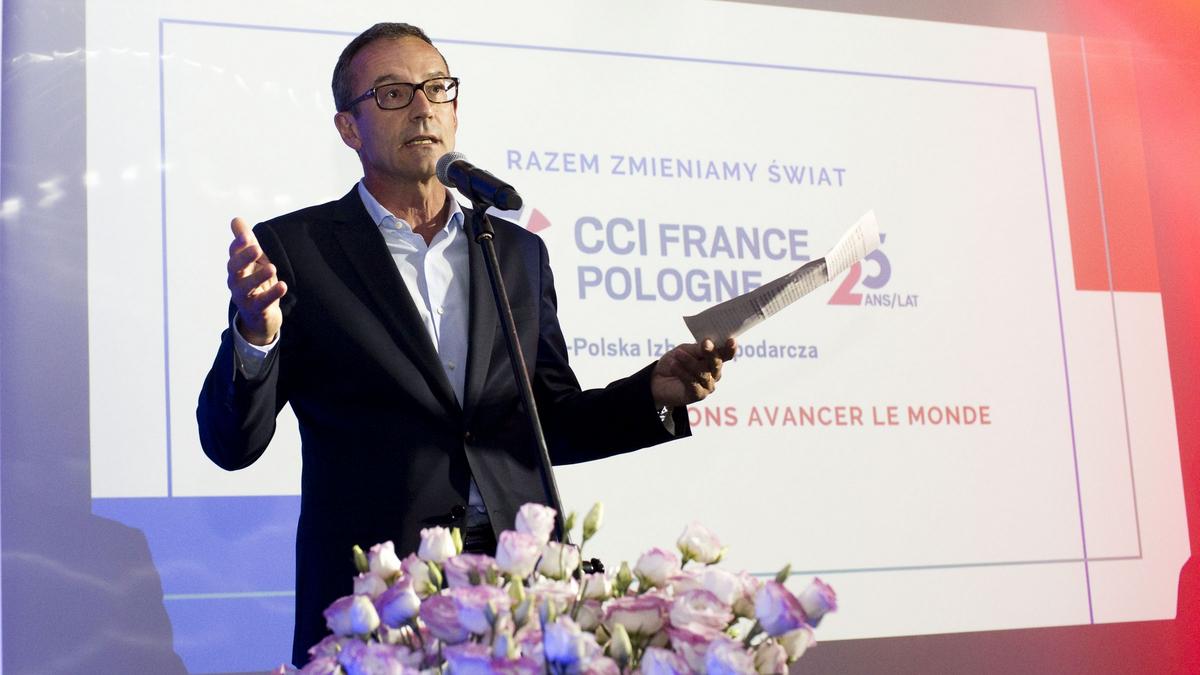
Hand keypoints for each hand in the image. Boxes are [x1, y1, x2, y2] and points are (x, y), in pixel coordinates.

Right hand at [227, 217, 286, 344]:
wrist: (259, 317)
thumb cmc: (255, 283)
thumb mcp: (253, 261)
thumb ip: (246, 241)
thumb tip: (235, 219)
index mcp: (236, 268)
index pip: (234, 254)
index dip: (239, 245)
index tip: (247, 236)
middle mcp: (235, 282)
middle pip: (235, 269)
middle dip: (244, 258)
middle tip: (256, 248)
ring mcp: (244, 298)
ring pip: (246, 287)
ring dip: (258, 277)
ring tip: (272, 267)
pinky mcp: (256, 311)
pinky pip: (262, 302)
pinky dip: (272, 294)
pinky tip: (283, 285)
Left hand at [650, 338, 736, 407]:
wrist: (658, 379)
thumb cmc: (675, 361)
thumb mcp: (685, 350)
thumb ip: (698, 349)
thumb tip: (709, 343)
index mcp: (714, 360)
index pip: (726, 354)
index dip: (730, 348)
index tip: (732, 340)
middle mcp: (714, 374)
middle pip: (716, 363)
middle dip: (711, 353)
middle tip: (706, 343)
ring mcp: (708, 386)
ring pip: (703, 373)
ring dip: (689, 362)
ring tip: (677, 354)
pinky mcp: (698, 395)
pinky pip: (693, 383)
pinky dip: (683, 373)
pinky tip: (674, 365)